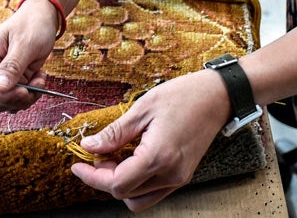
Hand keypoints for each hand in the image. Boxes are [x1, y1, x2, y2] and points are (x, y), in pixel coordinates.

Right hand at [0, 0, 57, 111]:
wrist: (42, 17)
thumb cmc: (32, 23)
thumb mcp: (25, 43)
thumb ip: (12, 66)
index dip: (0, 96)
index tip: (23, 92)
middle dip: (16, 98)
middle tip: (35, 86)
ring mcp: (1, 76)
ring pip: (7, 103)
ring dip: (26, 98)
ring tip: (40, 79)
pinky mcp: (13, 80)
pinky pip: (18, 98)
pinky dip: (31, 94)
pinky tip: (39, 78)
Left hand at [71, 70, 231, 211]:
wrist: (218, 96)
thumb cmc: (183, 96)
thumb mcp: (142, 109)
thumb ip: (114, 133)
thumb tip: (89, 146)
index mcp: (158, 157)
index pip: (116, 183)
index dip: (92, 177)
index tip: (78, 166)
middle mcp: (171, 174)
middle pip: (125, 194)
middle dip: (104, 179)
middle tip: (97, 155)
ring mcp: (179, 178)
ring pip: (139, 200)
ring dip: (121, 184)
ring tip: (114, 157)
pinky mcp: (183, 176)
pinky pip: (153, 192)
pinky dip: (137, 183)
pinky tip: (131, 160)